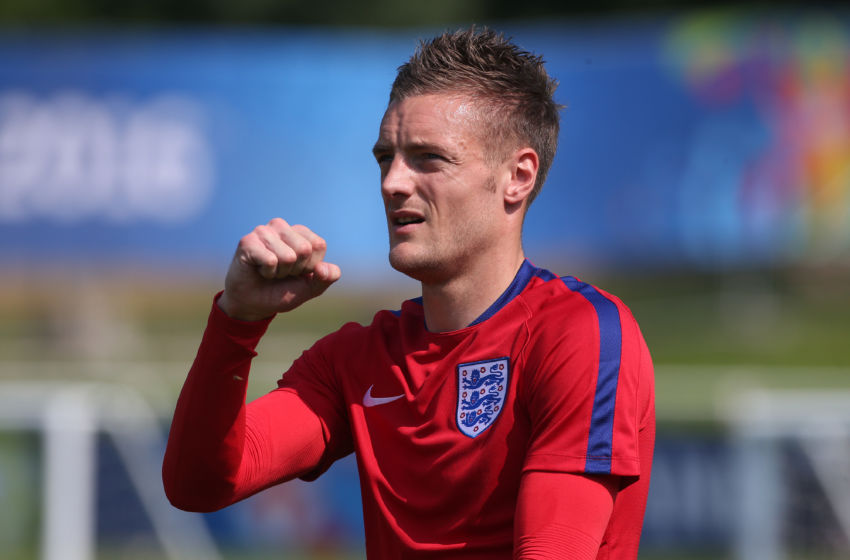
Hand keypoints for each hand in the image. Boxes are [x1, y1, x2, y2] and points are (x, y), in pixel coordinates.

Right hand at [217, 218, 340, 320]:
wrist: (253, 304)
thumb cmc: (282, 291)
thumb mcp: (310, 288)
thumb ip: (327, 278)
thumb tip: (323, 268)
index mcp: (300, 232)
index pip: (319, 245)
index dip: (310, 266)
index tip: (296, 271)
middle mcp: (282, 227)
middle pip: (305, 249)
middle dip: (295, 269)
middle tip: (281, 272)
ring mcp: (264, 232)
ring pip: (288, 256)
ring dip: (279, 272)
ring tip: (269, 271)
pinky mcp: (248, 241)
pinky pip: (271, 261)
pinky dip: (267, 273)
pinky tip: (258, 270)